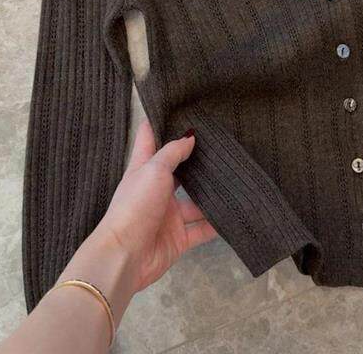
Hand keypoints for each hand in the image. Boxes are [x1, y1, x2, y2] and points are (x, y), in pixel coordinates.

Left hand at [93, 118, 218, 293]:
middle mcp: (156, 190)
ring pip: (195, 201)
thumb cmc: (135, 206)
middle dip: (196, 160)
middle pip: (178, 170)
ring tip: (237, 179)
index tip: (179, 106)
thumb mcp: (153, 170)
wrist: (125, 257)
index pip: (150, 139)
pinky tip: (235, 213)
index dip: (161, 122)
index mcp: (143, 170)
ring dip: (212, 195)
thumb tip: (190, 136)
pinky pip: (202, 229)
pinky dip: (216, 224)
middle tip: (222, 143)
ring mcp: (168, 215)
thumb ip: (172, 152)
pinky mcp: (178, 238)